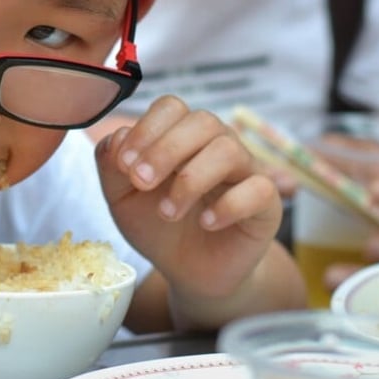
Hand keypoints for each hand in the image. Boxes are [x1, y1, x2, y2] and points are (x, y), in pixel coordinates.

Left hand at [94, 95, 282, 301]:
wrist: (186, 271)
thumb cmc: (156, 224)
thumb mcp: (122, 197)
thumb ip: (111, 165)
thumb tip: (117, 138)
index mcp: (182, 136)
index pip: (171, 107)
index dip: (146, 129)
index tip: (124, 165)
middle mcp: (216, 145)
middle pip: (202, 121)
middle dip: (165, 150)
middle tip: (141, 183)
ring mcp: (245, 171)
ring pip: (229, 150)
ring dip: (191, 180)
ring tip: (168, 212)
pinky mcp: (266, 204)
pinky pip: (259, 188)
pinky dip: (229, 205)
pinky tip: (206, 223)